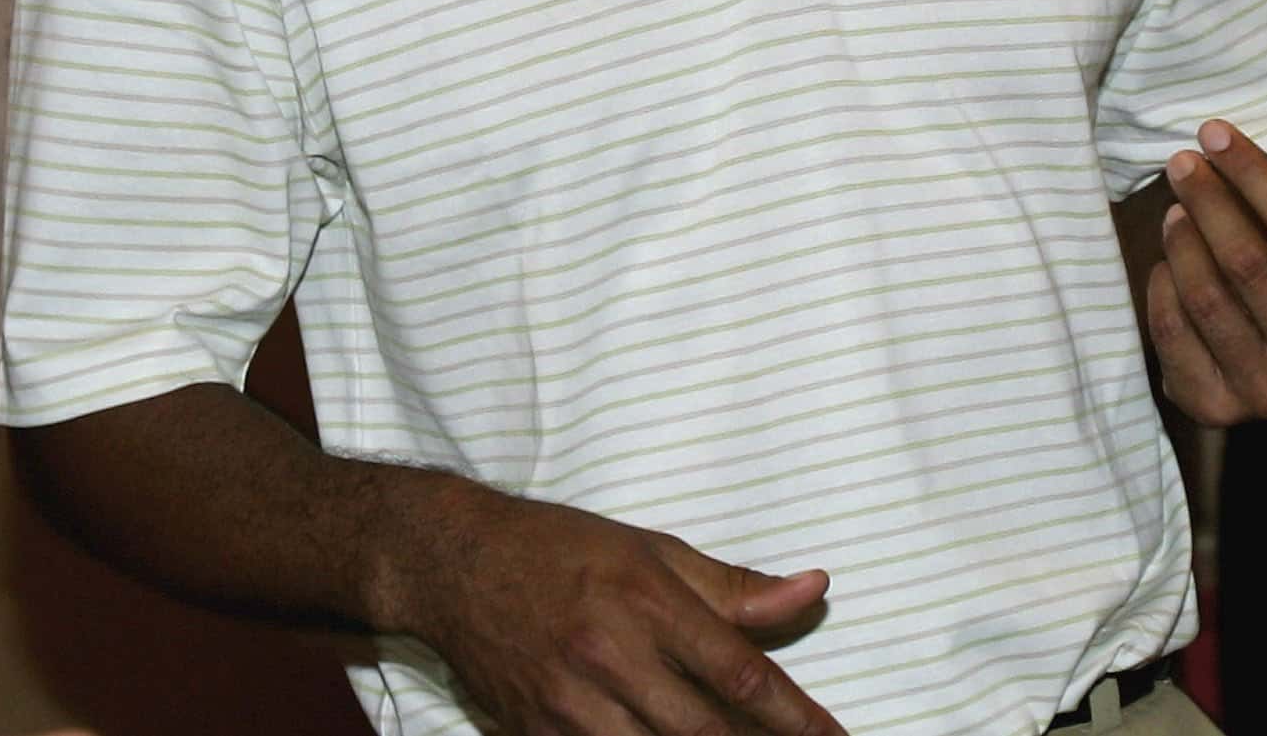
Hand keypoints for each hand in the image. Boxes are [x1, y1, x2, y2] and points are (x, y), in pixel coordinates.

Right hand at [397, 489, 843, 734]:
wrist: (451, 562)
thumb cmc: (558, 550)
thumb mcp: (649, 551)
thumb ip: (734, 586)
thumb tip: (815, 589)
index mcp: (644, 599)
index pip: (740, 673)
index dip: (798, 718)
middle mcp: (609, 654)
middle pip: (706, 732)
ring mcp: (569, 704)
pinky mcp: (537, 735)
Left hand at [1146, 119, 1266, 423]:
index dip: (1255, 175)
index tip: (1213, 131)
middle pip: (1246, 263)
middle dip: (1208, 202)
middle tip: (1181, 162)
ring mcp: (1265, 390)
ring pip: (1204, 297)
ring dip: (1181, 242)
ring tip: (1174, 208)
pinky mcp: (1214, 406)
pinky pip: (1170, 332)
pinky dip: (1162, 287)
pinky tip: (1167, 265)